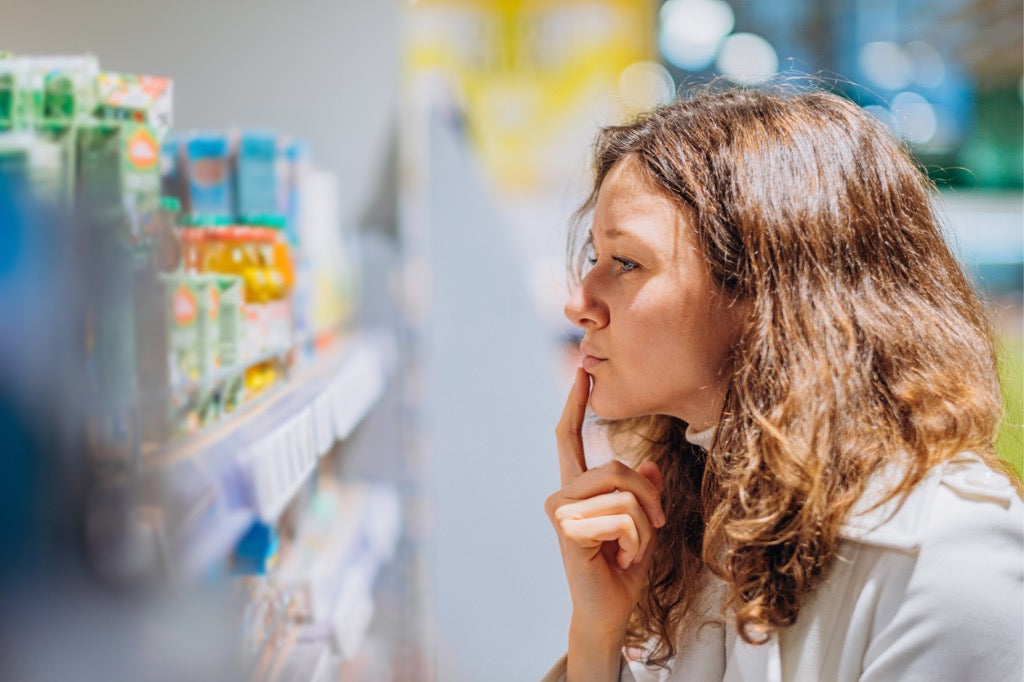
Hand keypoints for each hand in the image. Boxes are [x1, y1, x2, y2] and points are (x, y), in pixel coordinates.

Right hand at [545, 368, 664, 679]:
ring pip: (624, 493)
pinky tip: (620, 559)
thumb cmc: (622, 570)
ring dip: (644, 526)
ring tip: (631, 549)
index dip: (575, 402)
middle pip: (617, 466)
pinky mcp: (568, 530)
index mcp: (577, 488)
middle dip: (650, 496)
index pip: (569, 436)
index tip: (582, 370)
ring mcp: (562, 512)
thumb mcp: (642, 525)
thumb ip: (643, 493)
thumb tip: (651, 463)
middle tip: (658, 525)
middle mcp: (563, 495)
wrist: (609, 612)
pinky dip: (636, 541)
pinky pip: (623, 517)